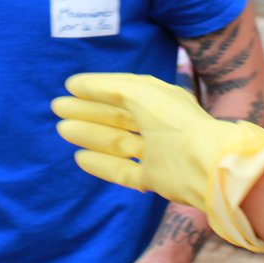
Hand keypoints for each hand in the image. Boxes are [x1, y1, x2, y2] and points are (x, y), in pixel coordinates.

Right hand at [52, 73, 263, 251]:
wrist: (207, 164)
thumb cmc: (174, 121)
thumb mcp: (139, 92)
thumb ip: (107, 86)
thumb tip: (77, 83)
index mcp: (159, 100)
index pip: (122, 92)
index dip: (96, 89)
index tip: (69, 87)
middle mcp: (158, 125)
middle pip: (117, 117)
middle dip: (87, 111)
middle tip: (56, 108)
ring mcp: (158, 153)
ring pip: (117, 142)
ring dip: (90, 135)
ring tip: (62, 129)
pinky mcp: (156, 179)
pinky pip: (123, 170)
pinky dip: (102, 164)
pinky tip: (80, 157)